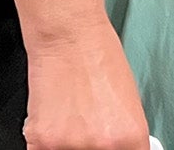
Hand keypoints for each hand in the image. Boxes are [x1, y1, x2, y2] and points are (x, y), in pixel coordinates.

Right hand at [23, 26, 150, 149]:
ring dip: (66, 144)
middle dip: (90, 146)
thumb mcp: (128, 104)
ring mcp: (71, 146)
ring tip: (69, 121)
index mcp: (131, 137)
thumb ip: (121, 136)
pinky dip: (47, 143)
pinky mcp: (42, 141)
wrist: (69, 36)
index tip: (108, 146)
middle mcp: (104, 147)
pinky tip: (54, 122)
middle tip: (86, 129)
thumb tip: (115, 149)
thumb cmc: (99, 57)